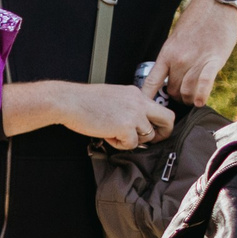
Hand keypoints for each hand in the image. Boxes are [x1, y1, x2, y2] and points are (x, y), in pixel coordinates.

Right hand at [56, 80, 175, 149]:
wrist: (68, 101)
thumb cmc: (82, 100)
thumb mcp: (112, 96)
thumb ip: (126, 106)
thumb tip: (132, 122)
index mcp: (135, 93)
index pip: (159, 107)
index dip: (157, 121)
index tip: (149, 129)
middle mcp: (139, 102)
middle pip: (168, 119)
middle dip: (162, 133)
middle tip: (150, 140)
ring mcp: (134, 114)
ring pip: (148, 135)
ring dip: (132, 140)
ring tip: (114, 135)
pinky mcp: (125, 127)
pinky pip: (131, 144)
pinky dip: (119, 144)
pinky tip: (107, 136)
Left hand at [146, 0, 236, 106]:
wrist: (216, 7)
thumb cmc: (195, 24)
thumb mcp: (175, 40)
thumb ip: (172, 59)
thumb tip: (168, 77)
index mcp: (166, 54)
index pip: (151, 82)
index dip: (147, 98)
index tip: (144, 109)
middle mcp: (178, 60)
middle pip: (172, 90)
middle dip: (175, 98)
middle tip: (180, 99)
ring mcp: (196, 60)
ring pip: (187, 91)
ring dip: (189, 99)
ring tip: (191, 100)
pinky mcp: (214, 60)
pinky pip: (204, 82)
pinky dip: (201, 94)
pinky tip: (199, 102)